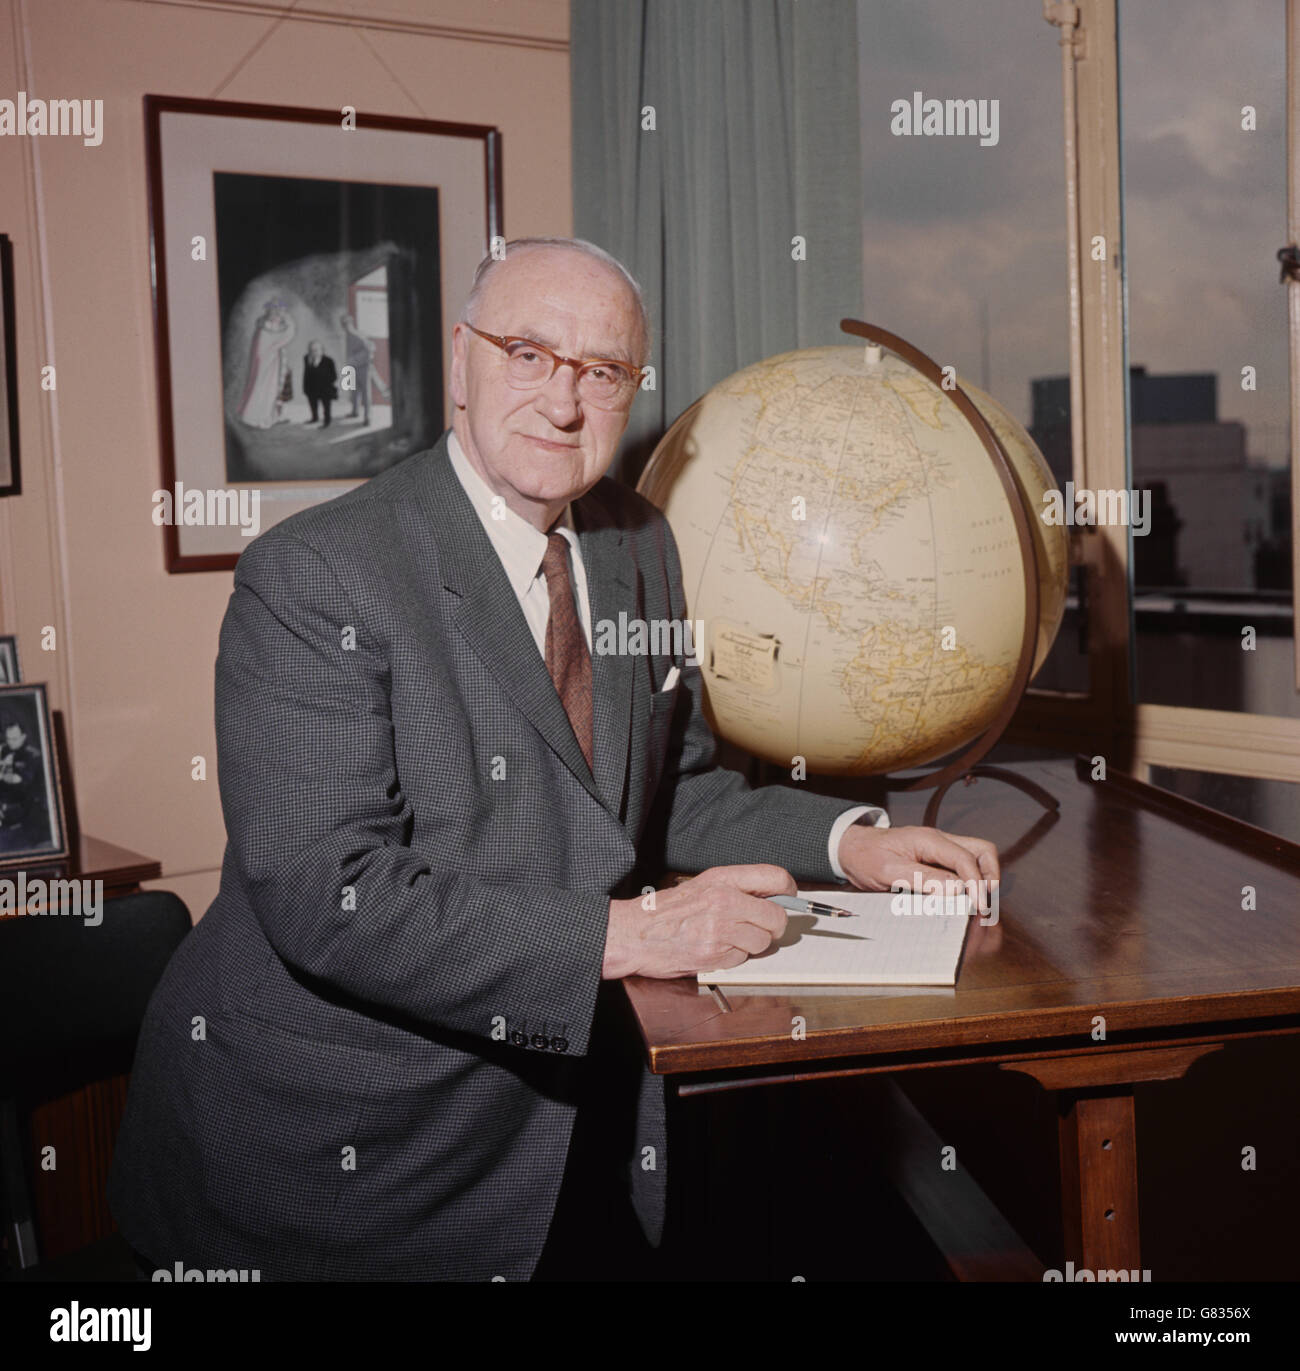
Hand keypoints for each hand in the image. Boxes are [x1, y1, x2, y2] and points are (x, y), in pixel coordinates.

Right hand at [603, 864, 793, 979]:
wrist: (634, 934)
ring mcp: (721, 929)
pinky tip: (713, 949)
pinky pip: (742, 960)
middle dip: (771, 927)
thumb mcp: (702, 885)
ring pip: (763, 943)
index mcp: (723, 879)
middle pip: (777, 918)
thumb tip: (773, 897)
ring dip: (750, 945)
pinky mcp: (715, 955)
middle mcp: (725, 901)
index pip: (776, 877)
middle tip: (756, 927)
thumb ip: (737, 888)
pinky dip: (732, 958)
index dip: (789, 892)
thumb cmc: (665, 911)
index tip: (788, 899)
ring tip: (725, 938)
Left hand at [837, 823, 999, 913]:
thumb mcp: (888, 870)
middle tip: (982, 903)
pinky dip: (969, 884)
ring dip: (981, 880)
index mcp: (929, 840)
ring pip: (976, 859)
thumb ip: (922, 878)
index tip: (978, 906)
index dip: (976, 883)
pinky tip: (962, 901)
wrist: (850, 849)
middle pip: (981, 851)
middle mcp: (940, 842)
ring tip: (975, 904)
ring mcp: (940, 851)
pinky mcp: (937, 861)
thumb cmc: (866, 856)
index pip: (965, 859)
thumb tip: (956, 889)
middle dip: (989, 877)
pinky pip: (962, 869)